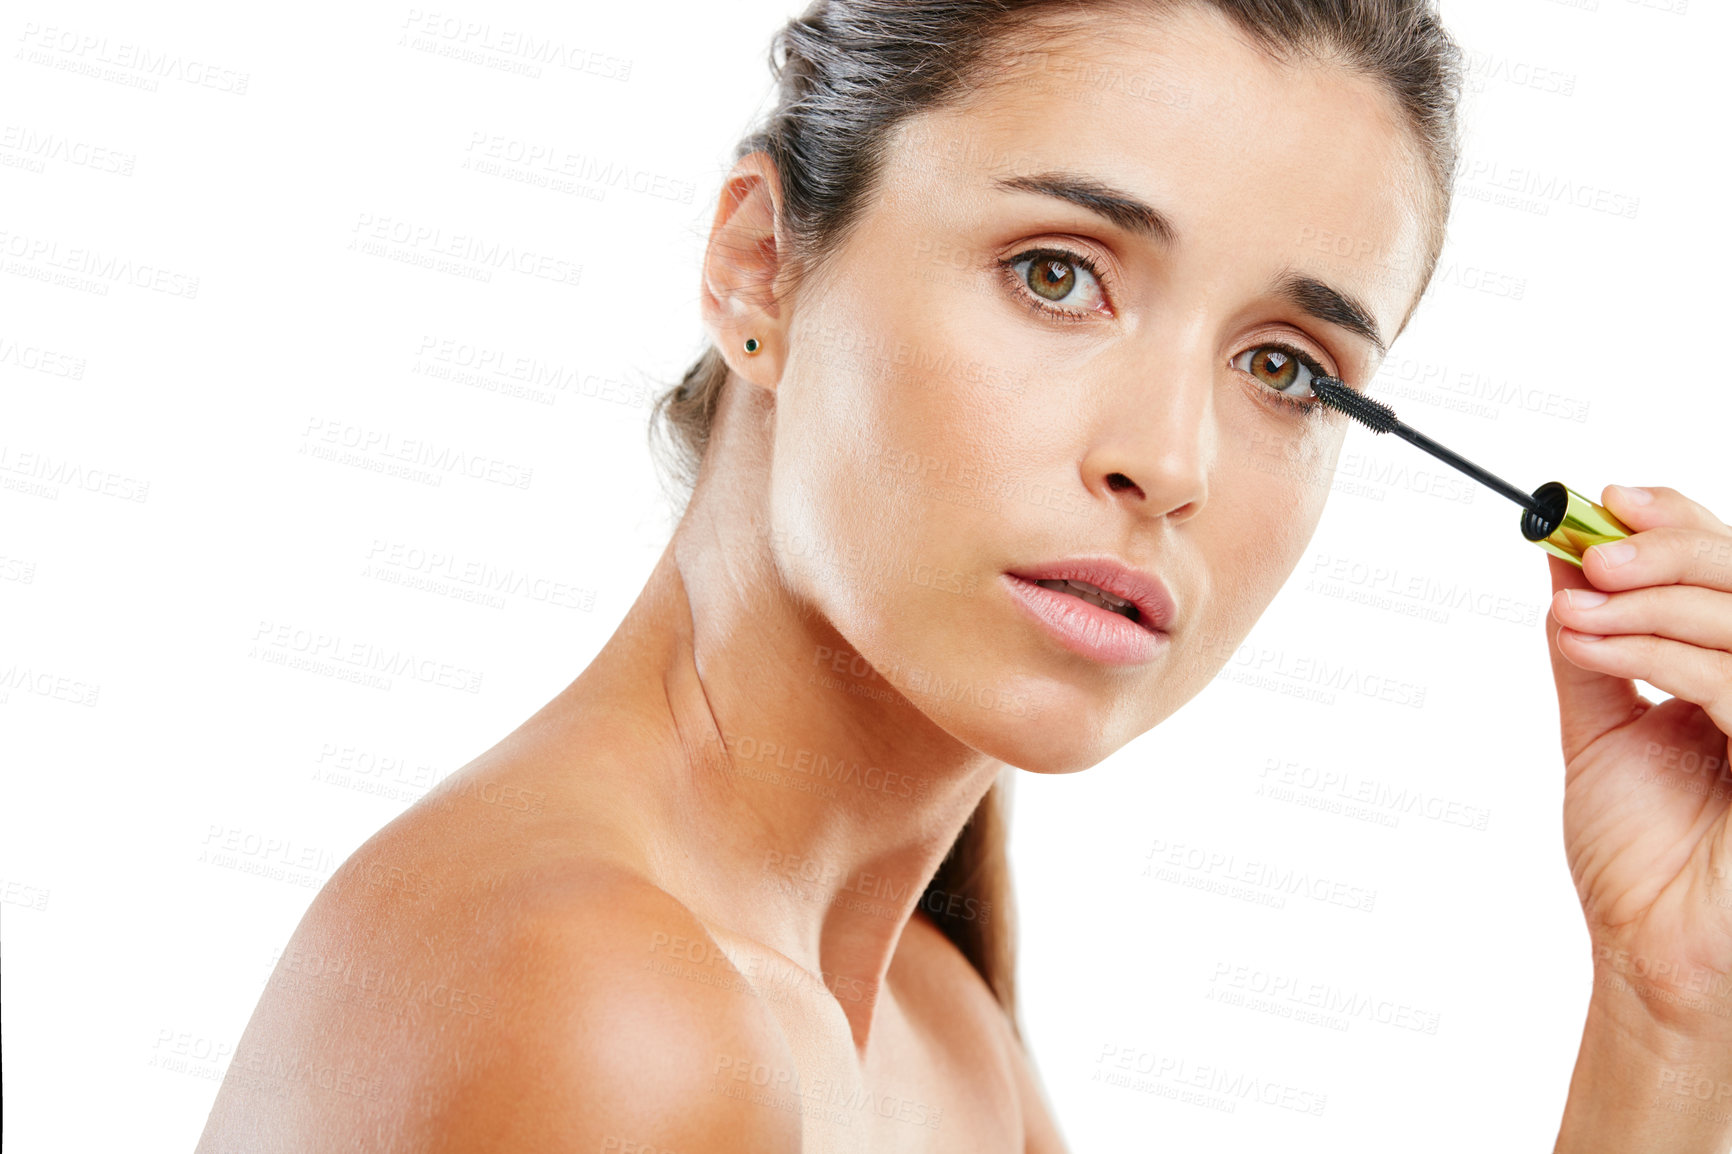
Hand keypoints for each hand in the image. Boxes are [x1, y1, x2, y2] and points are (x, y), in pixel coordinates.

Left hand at [1545, 484, 1731, 1046]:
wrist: (1648, 946)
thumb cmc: (1639, 852)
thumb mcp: (1602, 724)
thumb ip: (1592, 642)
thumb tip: (1563, 558)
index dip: (1680, 522)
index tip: (1605, 501)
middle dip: (1667, 553)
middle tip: (1592, 556)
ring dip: (1649, 605)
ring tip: (1576, 614)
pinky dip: (1657, 653)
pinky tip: (1589, 645)